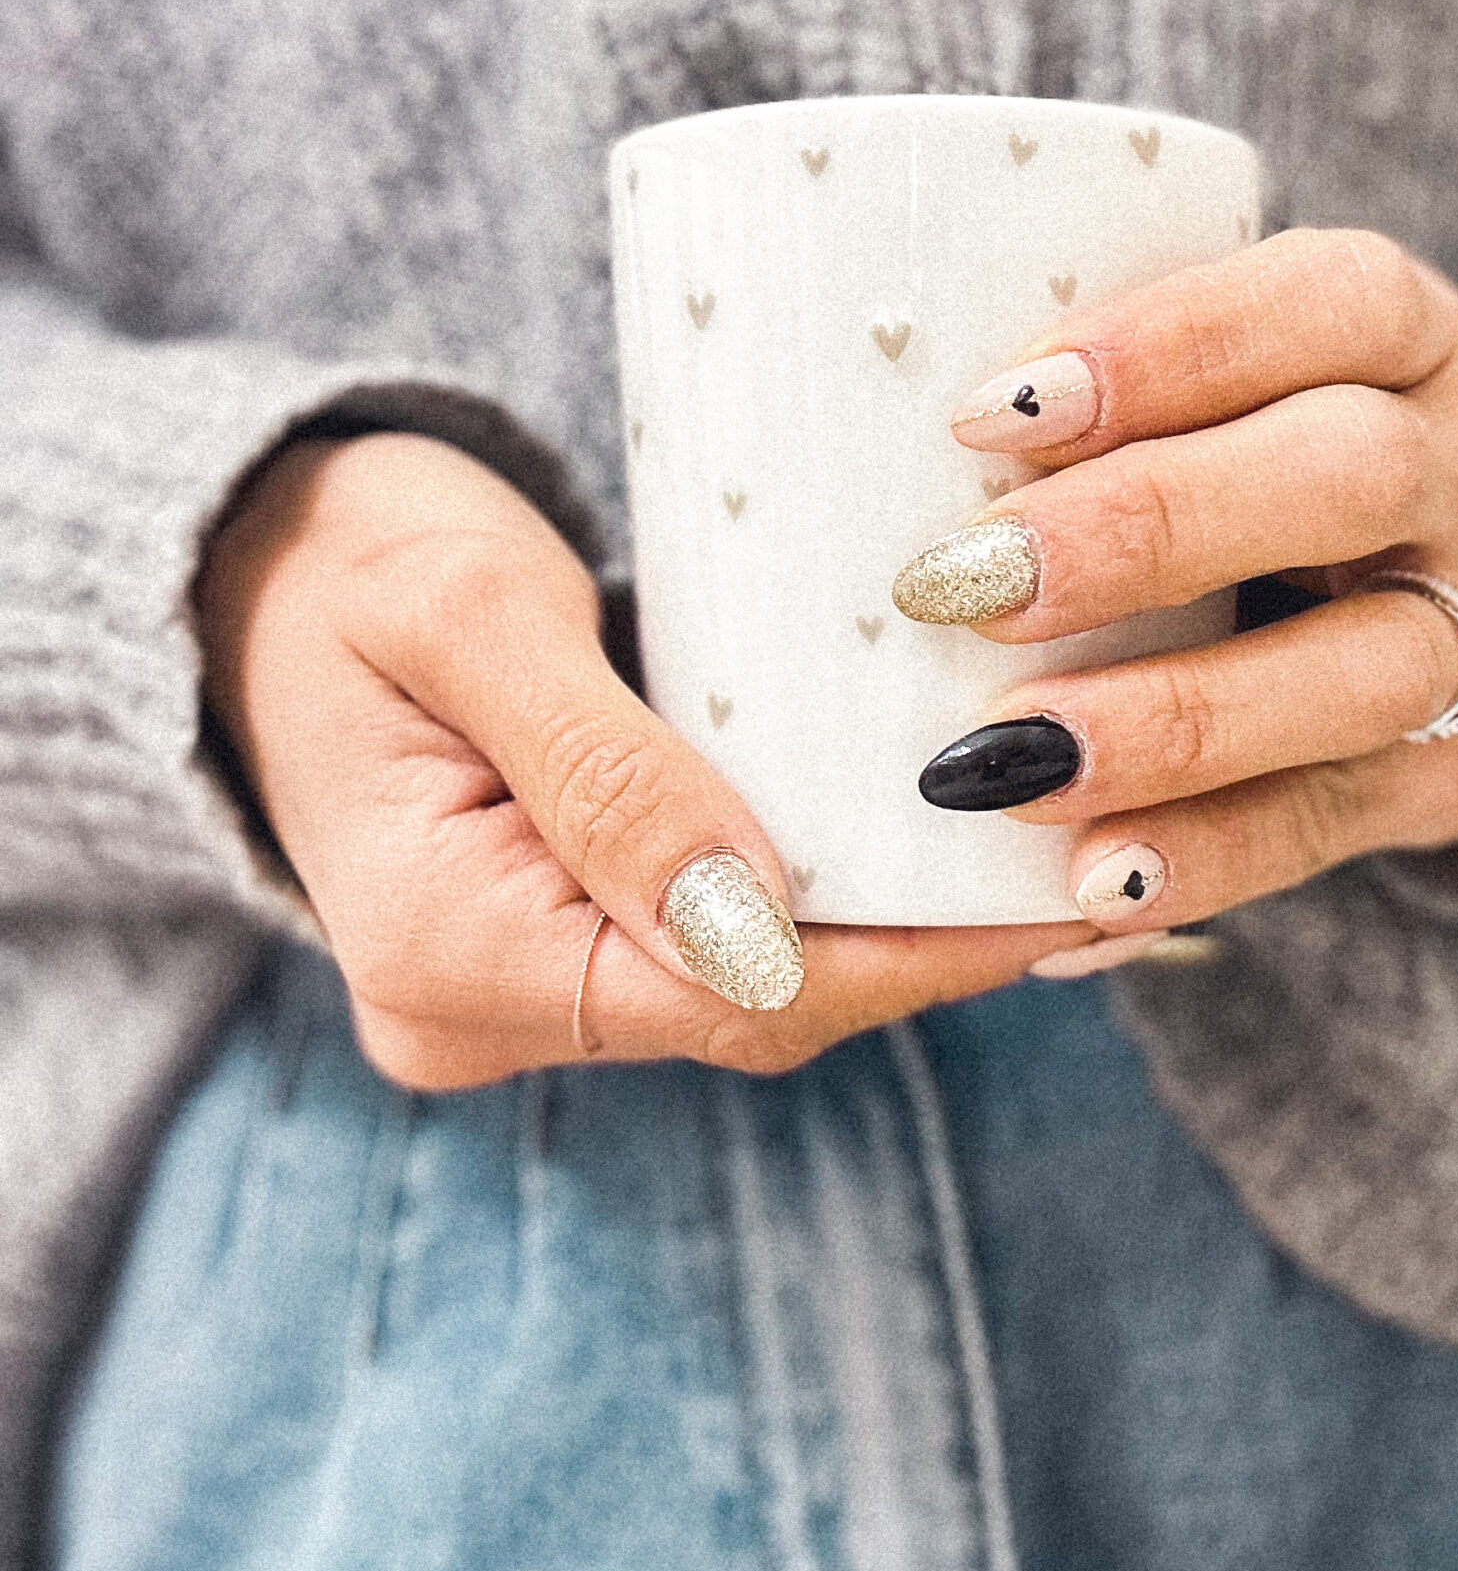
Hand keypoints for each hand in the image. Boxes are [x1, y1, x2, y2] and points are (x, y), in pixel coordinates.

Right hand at [198, 434, 1082, 1086]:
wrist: (244, 570)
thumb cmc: (344, 559)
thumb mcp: (468, 617)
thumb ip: (606, 770)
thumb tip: (759, 918)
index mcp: (443, 955)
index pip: (729, 997)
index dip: (910, 954)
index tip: (1061, 888)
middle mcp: (478, 1011)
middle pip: (760, 1010)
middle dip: (928, 942)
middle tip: (1099, 855)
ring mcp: (515, 990)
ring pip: (756, 987)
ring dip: (894, 921)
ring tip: (1056, 843)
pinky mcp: (553, 942)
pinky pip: (724, 944)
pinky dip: (832, 894)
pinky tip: (939, 837)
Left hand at [895, 229, 1457, 935]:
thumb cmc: (1316, 460)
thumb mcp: (1276, 381)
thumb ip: (1139, 397)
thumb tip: (906, 436)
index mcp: (1410, 336)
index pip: (1326, 302)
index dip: (1164, 349)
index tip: (990, 410)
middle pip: (1347, 475)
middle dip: (1144, 528)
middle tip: (964, 584)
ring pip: (1358, 671)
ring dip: (1170, 722)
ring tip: (1004, 762)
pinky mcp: (1455, 779)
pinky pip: (1332, 826)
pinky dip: (1203, 859)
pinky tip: (1084, 885)